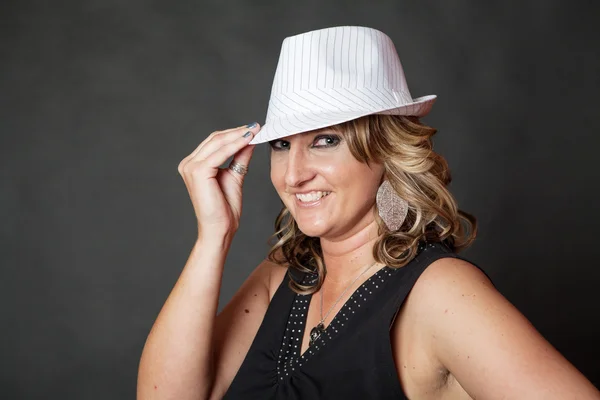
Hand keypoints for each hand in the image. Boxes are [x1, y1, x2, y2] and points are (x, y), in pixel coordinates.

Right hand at [177, 123, 260, 239]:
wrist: (220, 229)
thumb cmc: (225, 209)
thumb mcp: (235, 176)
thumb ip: (239, 158)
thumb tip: (250, 141)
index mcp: (194, 165)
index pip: (215, 142)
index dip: (234, 133)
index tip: (254, 129)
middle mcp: (188, 164)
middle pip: (215, 139)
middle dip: (238, 132)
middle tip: (256, 126)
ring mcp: (190, 167)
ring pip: (217, 143)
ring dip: (238, 135)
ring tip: (255, 131)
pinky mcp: (198, 172)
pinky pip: (220, 153)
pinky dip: (235, 145)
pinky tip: (248, 141)